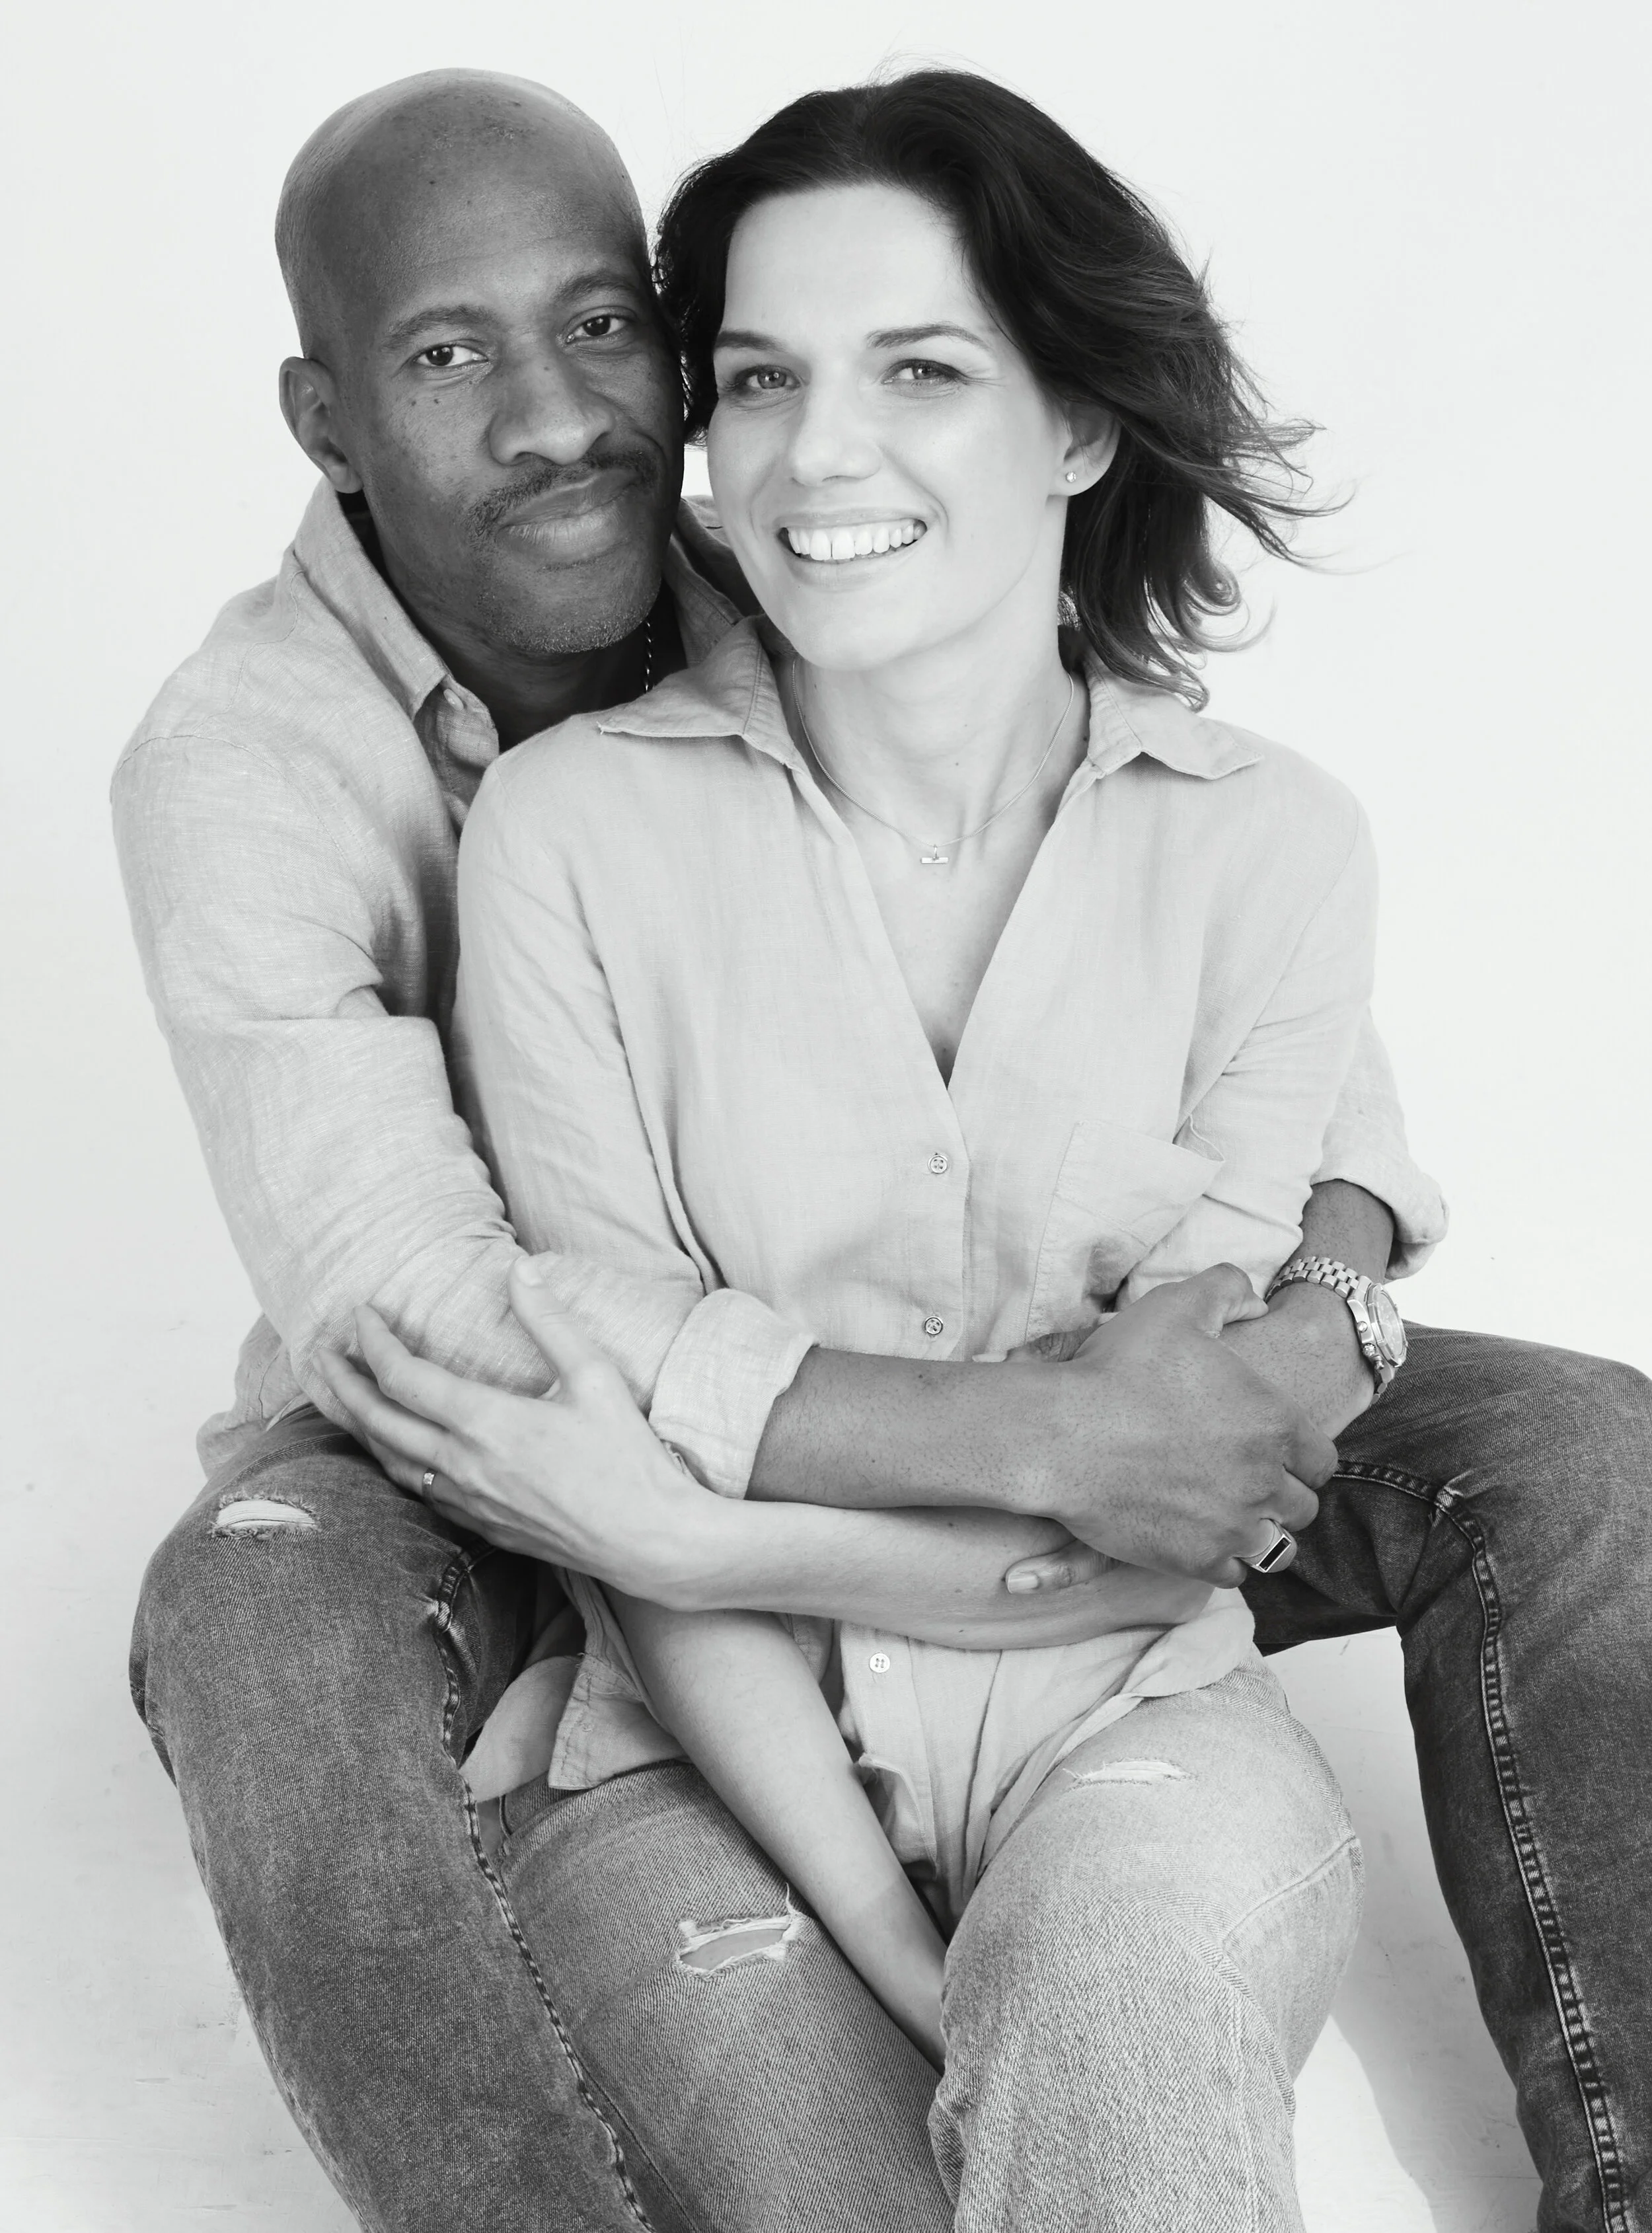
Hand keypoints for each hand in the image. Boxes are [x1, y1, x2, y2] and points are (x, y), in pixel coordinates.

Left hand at [312, 1264, 729, 1603]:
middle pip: (377, 1421)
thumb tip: (521, 1270)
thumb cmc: (628, 1458)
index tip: (361, 1314)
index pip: (404, 1377)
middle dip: (341, 1382)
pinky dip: (390, 1461)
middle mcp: (465, 1465)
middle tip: (320, 1351)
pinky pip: (417, 1490)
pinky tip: (392, 1448)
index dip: (374, 1342)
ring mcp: (468, 1501)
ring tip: (338, 1396)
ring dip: (357, 1425)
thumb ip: (551, 1322)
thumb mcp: (597, 1377)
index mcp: (488, 1423)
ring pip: (389, 1461)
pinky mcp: (481, 1526)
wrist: (648, 1540)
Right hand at [1016, 1265, 1335, 1588]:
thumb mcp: (1176, 1308)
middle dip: (1281, 1495)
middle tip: (1247, 1483)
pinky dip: (1224, 1562)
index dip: (1299, 1456)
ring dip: (1259, 1533)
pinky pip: (1234, 1575)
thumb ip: (1226, 1290)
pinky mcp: (1196, 1559)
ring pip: (1276, 1548)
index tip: (1273, 1453)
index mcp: (1274, 1424)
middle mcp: (1265, 1480)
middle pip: (1302, 1506)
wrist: (1062, 1434)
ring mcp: (1232, 1526)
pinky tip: (1201, 1539)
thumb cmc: (1117, 1370)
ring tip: (1231, 1518)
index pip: (1321, 1460)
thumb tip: (1256, 1302)